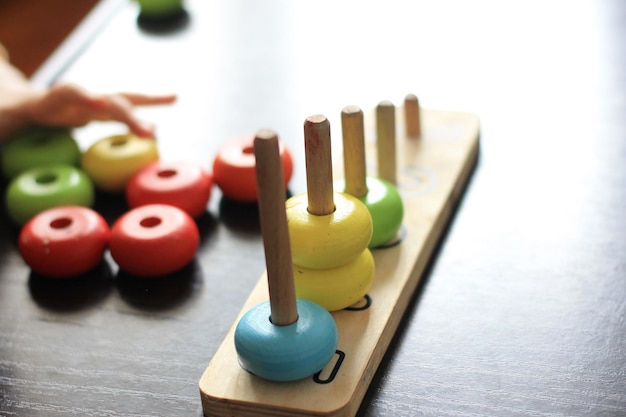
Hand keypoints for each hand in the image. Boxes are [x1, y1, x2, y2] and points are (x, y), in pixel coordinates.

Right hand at [23, 84, 176, 137]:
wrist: (27, 108)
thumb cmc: (67, 114)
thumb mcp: (97, 119)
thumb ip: (123, 122)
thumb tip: (155, 128)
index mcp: (105, 105)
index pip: (134, 99)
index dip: (154, 98)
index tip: (175, 97)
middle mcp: (94, 98)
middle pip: (121, 104)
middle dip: (136, 117)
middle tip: (152, 133)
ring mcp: (76, 97)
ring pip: (101, 101)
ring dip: (119, 111)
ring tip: (133, 123)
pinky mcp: (53, 98)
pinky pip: (71, 94)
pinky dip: (86, 96)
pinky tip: (97, 102)